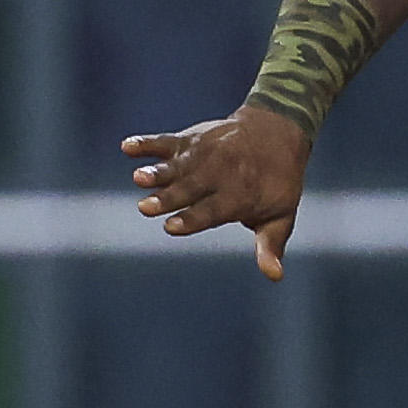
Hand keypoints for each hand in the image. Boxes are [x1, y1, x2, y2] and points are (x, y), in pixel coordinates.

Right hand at [125, 104, 315, 279]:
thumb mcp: (280, 215)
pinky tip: (127, 147)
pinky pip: (165, 141)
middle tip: (145, 208)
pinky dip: (146, 144)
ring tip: (138, 178)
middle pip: (190, 188)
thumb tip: (275, 276)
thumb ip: (270, 245)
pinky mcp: (189, 140)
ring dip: (156, 172)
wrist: (277, 131)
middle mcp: (219, 173)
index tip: (171, 227)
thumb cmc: (276, 183)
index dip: (193, 218)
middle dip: (167, 198)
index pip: (213, 209)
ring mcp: (202, 155)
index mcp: (240, 195)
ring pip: (175, 166)